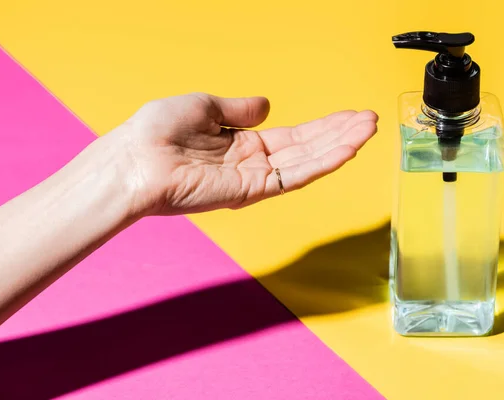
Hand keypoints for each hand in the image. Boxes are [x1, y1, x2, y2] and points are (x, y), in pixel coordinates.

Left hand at [108, 93, 377, 215]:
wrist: (133, 159)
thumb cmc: (157, 132)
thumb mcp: (203, 106)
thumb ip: (238, 109)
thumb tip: (265, 105)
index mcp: (242, 143)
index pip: (293, 135)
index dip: (322, 126)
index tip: (348, 115)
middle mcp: (252, 163)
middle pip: (307, 149)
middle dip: (339, 135)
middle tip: (370, 120)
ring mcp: (253, 179)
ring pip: (307, 163)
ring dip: (339, 146)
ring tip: (368, 130)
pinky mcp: (250, 190)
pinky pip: (292, 177)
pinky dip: (320, 163)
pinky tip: (344, 149)